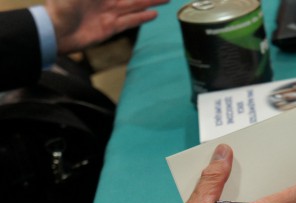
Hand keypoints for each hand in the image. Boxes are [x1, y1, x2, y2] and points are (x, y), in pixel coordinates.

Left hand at [45, 0, 169, 54]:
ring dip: (150, 2)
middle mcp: (107, 0)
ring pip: (135, 6)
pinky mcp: (110, 28)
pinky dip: (142, 18)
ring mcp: (110, 14)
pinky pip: (130, 21)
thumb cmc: (60, 6)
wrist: (55, 32)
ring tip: (165, 0)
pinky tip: (153, 15)